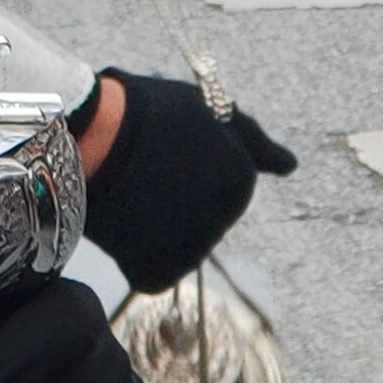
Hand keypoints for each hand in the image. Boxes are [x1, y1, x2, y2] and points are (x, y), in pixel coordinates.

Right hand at [79, 70, 297, 293]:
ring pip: (177, 245)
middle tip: (141, 169)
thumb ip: (254, 141)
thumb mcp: (208, 110)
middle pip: (200, 218)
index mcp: (242, 178)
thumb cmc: (146, 111)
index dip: (187, 166)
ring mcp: (194, 249)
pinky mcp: (160, 271)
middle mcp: (226, 218)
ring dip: (155, 227)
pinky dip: (136, 255)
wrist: (92, 135)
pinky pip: (152, 270)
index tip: (163, 153)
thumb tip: (291, 166)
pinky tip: (121, 225)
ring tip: (127, 192)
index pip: (221, 185)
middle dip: (174, 199)